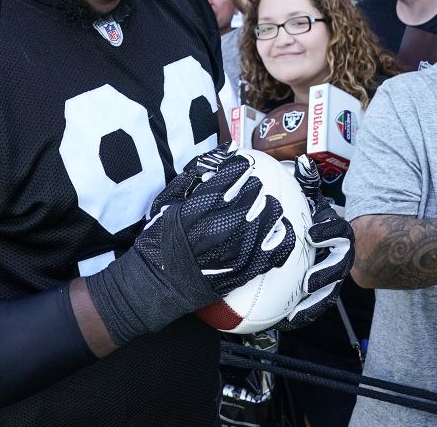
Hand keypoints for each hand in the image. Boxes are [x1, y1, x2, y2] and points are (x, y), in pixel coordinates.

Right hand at [84, 143, 293, 344]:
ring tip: (266, 207)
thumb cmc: (157, 243)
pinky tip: (281, 230)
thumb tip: (225, 151)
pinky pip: (273, 252)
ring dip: (269, 210)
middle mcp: (217, 230)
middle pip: (252, 197)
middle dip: (254, 189)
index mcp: (196, 210)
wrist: (155, 286)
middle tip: (252, 189)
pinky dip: (281, 238)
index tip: (242, 167)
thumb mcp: (166, 203)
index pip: (231, 178)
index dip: (240, 168)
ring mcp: (233, 253)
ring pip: (267, 221)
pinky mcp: (242, 272)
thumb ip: (192, 176)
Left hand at [275, 156, 353, 330]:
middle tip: (308, 281)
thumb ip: (307, 180)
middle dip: (325, 275)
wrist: (325, 238)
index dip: (328, 233)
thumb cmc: (314, 216)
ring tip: (298, 312)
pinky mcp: (323, 292)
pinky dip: (304, 314)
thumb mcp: (311, 196)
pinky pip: (316, 305)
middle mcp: (340, 257)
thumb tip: (302, 161)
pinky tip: (287, 322)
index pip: (339, 233)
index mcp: (338, 233)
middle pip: (338, 268)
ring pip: (329, 293)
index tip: (312, 234)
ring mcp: (334, 277)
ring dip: (315, 303)